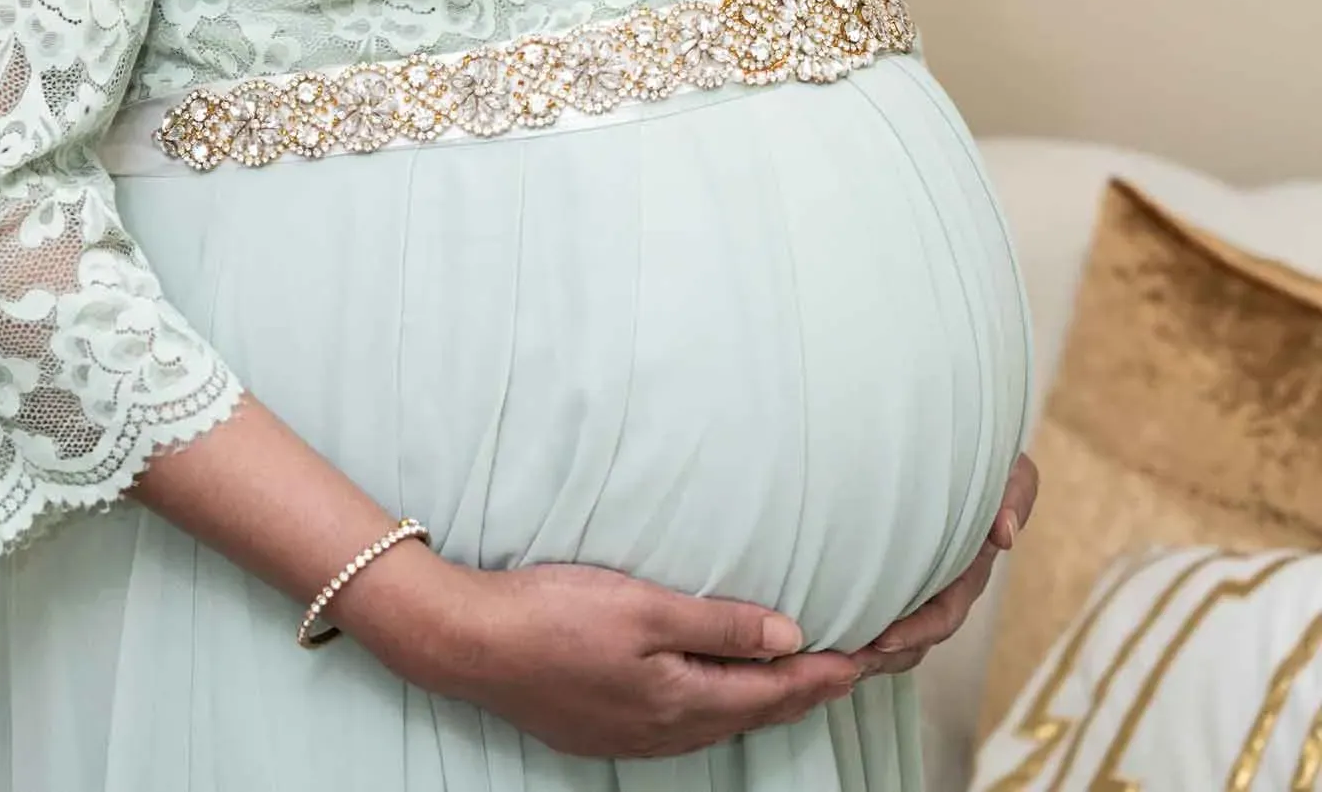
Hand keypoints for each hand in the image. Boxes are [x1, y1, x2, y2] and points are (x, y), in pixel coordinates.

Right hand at [341, 552, 866, 759]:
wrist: (470, 644)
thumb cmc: (553, 614)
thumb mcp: (643, 606)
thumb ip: (718, 624)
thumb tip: (791, 635)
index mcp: (683, 700)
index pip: (776, 691)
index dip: (826, 672)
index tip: (871, 656)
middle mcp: (667, 730)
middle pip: (755, 713)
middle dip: (806, 690)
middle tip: (852, 665)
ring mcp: (635, 736)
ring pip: (722, 720)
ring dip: (763, 698)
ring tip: (797, 674)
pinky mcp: (608, 729)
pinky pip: (686, 722)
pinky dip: (721, 702)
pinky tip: (716, 686)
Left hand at [851, 451, 1040, 679]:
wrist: (964, 454)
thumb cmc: (990, 466)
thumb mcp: (1012, 475)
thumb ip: (1015, 496)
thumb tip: (1005, 533)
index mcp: (968, 573)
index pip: (944, 616)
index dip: (916, 631)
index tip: (883, 639)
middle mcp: (942, 589)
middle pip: (915, 640)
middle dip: (883, 656)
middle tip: (844, 662)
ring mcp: (917, 588)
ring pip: (894, 638)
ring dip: (866, 653)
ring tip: (830, 659)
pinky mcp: (890, 578)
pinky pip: (876, 614)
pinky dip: (856, 630)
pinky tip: (826, 635)